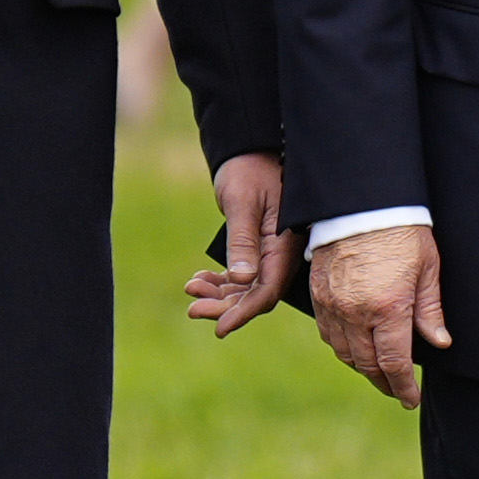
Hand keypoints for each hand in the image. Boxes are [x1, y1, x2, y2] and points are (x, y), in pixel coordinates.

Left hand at [184, 153, 296, 335]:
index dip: (244, 311)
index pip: (267, 290)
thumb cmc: (249, 171)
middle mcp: (282, 253)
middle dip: (225, 306)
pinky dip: (221, 280)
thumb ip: (244, 242)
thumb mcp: (243, 204)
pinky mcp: (259, 247)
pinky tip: (200, 280)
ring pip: (247, 286)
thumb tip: (241, 279)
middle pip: (256, 294)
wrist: (249, 151)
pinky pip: (242, 274)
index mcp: (286, 244)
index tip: (220, 327)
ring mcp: (271, 251)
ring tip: (191, 289)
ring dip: (220, 293)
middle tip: (193, 309)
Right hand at [312, 223, 449, 405]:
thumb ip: (430, 310)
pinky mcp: (318, 294)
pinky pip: (327, 333)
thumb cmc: (401, 230)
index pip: (394, 364)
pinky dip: (341, 346)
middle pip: (367, 364)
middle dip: (384, 382)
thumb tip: (439, 343)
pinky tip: (355, 346)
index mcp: (388, 308)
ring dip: (362, 366)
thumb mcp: (427, 268)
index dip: (403, 387)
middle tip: (397, 390)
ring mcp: (333, 305)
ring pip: (344, 353)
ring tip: (378, 370)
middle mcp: (356, 313)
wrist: (360, 201)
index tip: (411, 399)